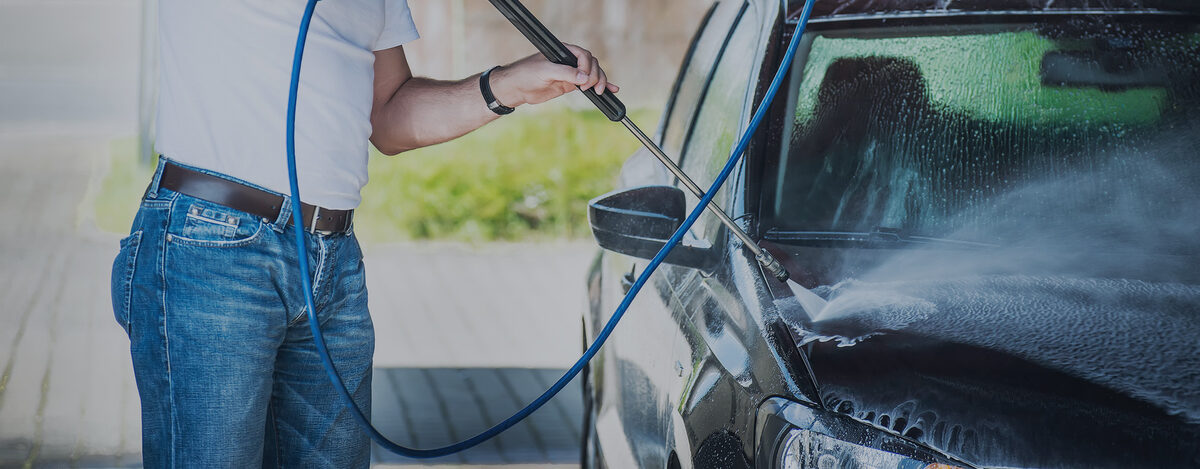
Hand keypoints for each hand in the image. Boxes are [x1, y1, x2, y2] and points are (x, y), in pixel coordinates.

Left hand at [488, 44, 619, 107]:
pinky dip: (599, 87)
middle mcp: (569, 60)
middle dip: (595, 76)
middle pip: (592, 65)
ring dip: (601, 82)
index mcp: (564, 51)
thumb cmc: (526, 74)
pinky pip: (588, 85)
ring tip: (601, 92)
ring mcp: (571, 73)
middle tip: (588, 88)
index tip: (583, 80)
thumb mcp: (545, 71)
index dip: (587, 67)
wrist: (517, 88)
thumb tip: (584, 77)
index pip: (584, 55)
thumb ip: (565, 73)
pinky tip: (611, 91)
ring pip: (593, 75)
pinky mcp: (570, 85)